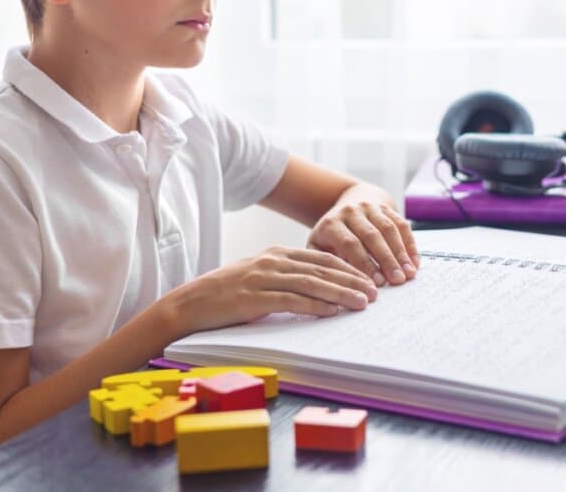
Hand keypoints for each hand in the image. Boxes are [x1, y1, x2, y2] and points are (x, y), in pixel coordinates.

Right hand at [160, 246, 378, 335]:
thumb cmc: (227, 293)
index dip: (348, 268)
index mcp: (277, 253)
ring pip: (311, 284)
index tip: (369, 279)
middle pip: (322, 269)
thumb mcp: (259, 276)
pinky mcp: (253, 298)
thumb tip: (319, 289)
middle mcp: (273, 261)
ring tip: (362, 303)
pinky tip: (331, 312)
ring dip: (340, 293)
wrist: (190, 302)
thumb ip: (286, 277)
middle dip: (352, 280)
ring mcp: (262, 278)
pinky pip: (290, 301)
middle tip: (375, 293)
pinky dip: (314, 306)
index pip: (322, 258)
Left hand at [307, 201, 420, 286]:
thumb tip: (337, 288)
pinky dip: (409, 243)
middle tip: (397, 280)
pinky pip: (400, 224)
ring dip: (401, 253)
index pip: (350, 243)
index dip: (365, 263)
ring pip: (388, 229)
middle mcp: (350, 212)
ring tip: (409, 273)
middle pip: (372, 236)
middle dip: (386, 260)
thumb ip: (324, 266)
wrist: (345, 208)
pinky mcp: (385, 207)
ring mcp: (369, 207)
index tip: (377, 283)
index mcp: (331, 224)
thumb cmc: (330, 238)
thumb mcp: (318, 249)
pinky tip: (414, 261)